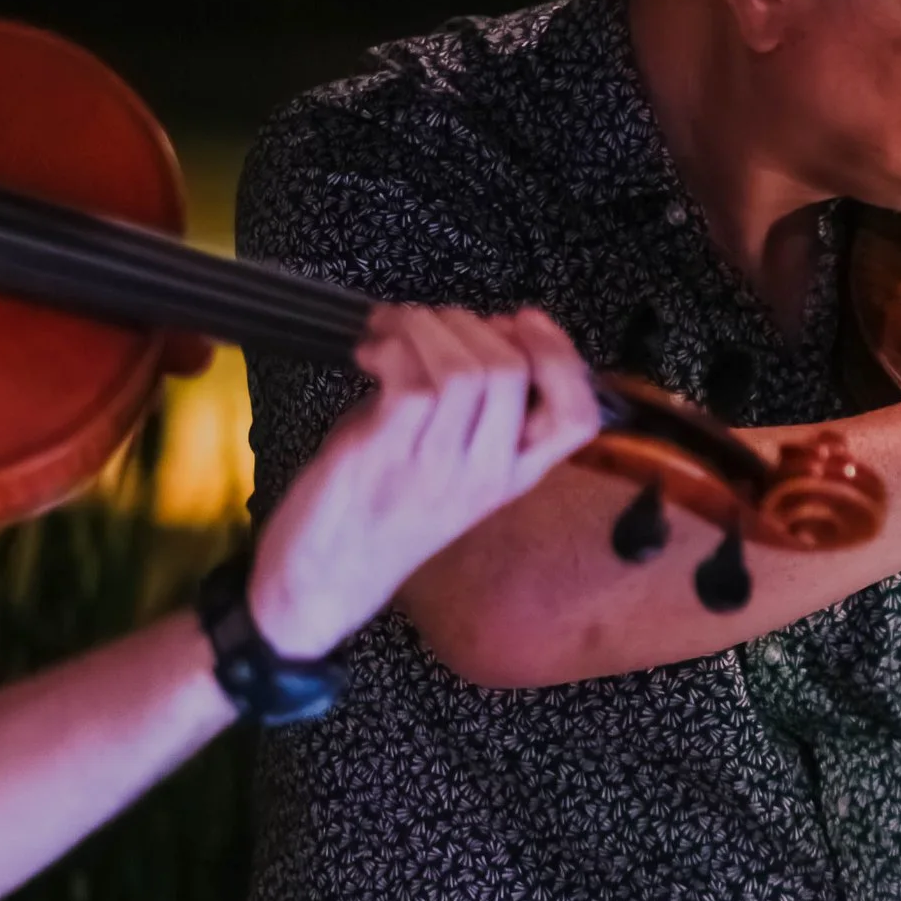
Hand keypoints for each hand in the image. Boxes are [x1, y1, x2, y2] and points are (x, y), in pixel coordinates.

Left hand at [247, 304, 602, 659]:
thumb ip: (471, 410)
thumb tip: (466, 334)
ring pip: (463, 368)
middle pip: (513, 371)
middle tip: (429, 324)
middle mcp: (483, 474)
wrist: (324, 579)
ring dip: (423, 328)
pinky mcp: (385, 455)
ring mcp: (436, 467)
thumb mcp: (445, 463)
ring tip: (392, 331)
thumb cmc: (378, 514)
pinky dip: (389, 347)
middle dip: (469, 323)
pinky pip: (410, 381)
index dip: (560, 355)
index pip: (576, 418)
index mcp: (509, 477)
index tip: (522, 320)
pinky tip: (369, 354)